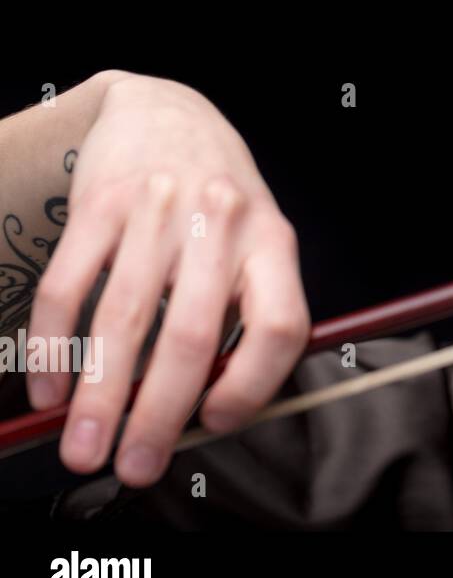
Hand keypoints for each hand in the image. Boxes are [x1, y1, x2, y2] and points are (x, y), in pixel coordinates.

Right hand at [26, 73, 309, 486]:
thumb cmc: (218, 198)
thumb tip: (206, 408)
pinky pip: (70, 286)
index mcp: (273, 244)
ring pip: (124, 319)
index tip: (215, 424)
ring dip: (99, 397)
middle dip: (158, 414)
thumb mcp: (257, 242)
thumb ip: (246, 310)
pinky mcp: (100, 204)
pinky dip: (54, 346)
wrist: (169, 110)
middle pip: (192, 335)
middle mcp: (220, 225)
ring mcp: (158, 211)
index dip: (253, 384)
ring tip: (84, 448)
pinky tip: (48, 388)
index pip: (281, 325)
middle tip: (134, 467)